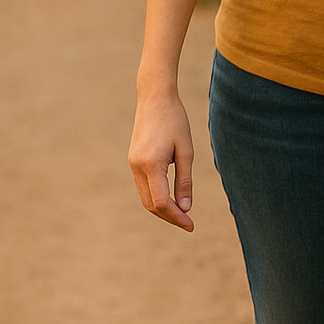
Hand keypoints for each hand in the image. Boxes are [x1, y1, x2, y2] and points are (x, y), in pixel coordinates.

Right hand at [128, 92, 195, 231]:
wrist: (154, 97)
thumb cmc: (175, 120)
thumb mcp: (186, 151)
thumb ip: (185, 181)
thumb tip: (185, 208)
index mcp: (151, 164)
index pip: (162, 202)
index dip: (177, 217)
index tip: (191, 225)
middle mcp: (137, 166)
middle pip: (151, 205)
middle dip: (169, 217)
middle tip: (188, 223)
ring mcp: (132, 163)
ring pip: (145, 197)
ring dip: (162, 209)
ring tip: (181, 213)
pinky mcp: (133, 160)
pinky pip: (143, 186)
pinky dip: (156, 197)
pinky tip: (170, 198)